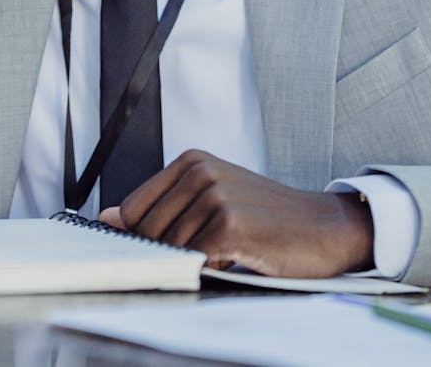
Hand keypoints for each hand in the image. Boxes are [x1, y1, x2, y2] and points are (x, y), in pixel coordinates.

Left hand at [99, 149, 373, 277]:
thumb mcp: (212, 200)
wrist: (324, 227)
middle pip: (147, 231)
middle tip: (210, 249)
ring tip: (230, 249)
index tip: (161, 247)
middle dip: (171, 251)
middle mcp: (199, 170)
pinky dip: (211, 270)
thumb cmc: (267, 218)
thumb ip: (161, 207)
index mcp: (191, 160)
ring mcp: (214, 194)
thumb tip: (106, 218)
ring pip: (171, 248)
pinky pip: (195, 261)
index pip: (132, 208)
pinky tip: (237, 257)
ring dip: (196, 261)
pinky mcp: (229, 223)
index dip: (142, 235)